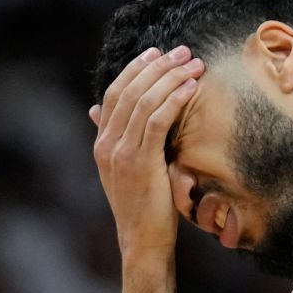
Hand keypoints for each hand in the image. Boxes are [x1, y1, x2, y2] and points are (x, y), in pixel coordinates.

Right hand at [90, 45, 204, 261]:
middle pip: (129, 91)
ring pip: (144, 102)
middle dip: (157, 66)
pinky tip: (191, 88)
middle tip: (182, 51)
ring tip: (194, 65)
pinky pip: (158, 121)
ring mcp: (121, 153)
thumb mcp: (126, 170)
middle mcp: (107, 145)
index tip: (157, 53)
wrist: (143, 241)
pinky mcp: (141, 162)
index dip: (135, 69)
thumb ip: (118, 140)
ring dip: (171, 78)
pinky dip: (175, 99)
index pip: (114, 94)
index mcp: (102, 144)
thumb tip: (98, 113)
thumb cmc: (143, 207)